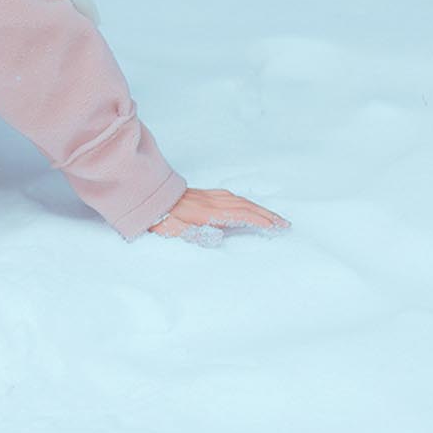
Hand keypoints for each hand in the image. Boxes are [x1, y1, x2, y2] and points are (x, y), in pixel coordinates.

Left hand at [147, 187, 288, 244]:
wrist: (148, 196)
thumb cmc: (160, 217)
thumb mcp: (174, 230)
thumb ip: (196, 234)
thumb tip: (218, 237)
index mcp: (208, 212)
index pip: (241, 216)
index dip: (260, 221)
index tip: (276, 227)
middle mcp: (212, 202)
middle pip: (246, 207)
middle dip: (267, 215)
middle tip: (284, 224)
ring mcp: (210, 196)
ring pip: (240, 201)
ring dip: (259, 208)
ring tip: (273, 217)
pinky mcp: (205, 194)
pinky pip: (232, 197)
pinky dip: (246, 202)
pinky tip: (247, 205)